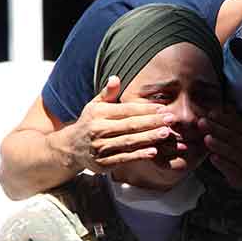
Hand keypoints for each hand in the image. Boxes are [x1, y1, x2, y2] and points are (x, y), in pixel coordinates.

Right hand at [52, 76, 173, 172]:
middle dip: (152, 122)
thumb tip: (115, 78)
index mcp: (99, 114)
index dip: (145, 109)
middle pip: (130, 125)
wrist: (70, 148)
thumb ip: (107, 93)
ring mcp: (101, 147)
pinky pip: (124, 158)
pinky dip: (139, 155)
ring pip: (129, 142)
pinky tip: (153, 151)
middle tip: (171, 119)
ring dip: (149, 138)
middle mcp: (99, 130)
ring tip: (166, 133)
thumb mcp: (94, 106)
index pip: (126, 110)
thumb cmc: (88, 123)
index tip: (162, 108)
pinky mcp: (103, 163)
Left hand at [198, 106, 241, 190]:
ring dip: (219, 145)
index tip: (210, 113)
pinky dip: (223, 164)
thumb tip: (226, 103)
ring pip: (232, 153)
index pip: (236, 123)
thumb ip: (235, 120)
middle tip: (202, 123)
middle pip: (232, 136)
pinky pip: (232, 169)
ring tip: (206, 139)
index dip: (223, 118)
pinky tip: (213, 158)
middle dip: (216, 129)